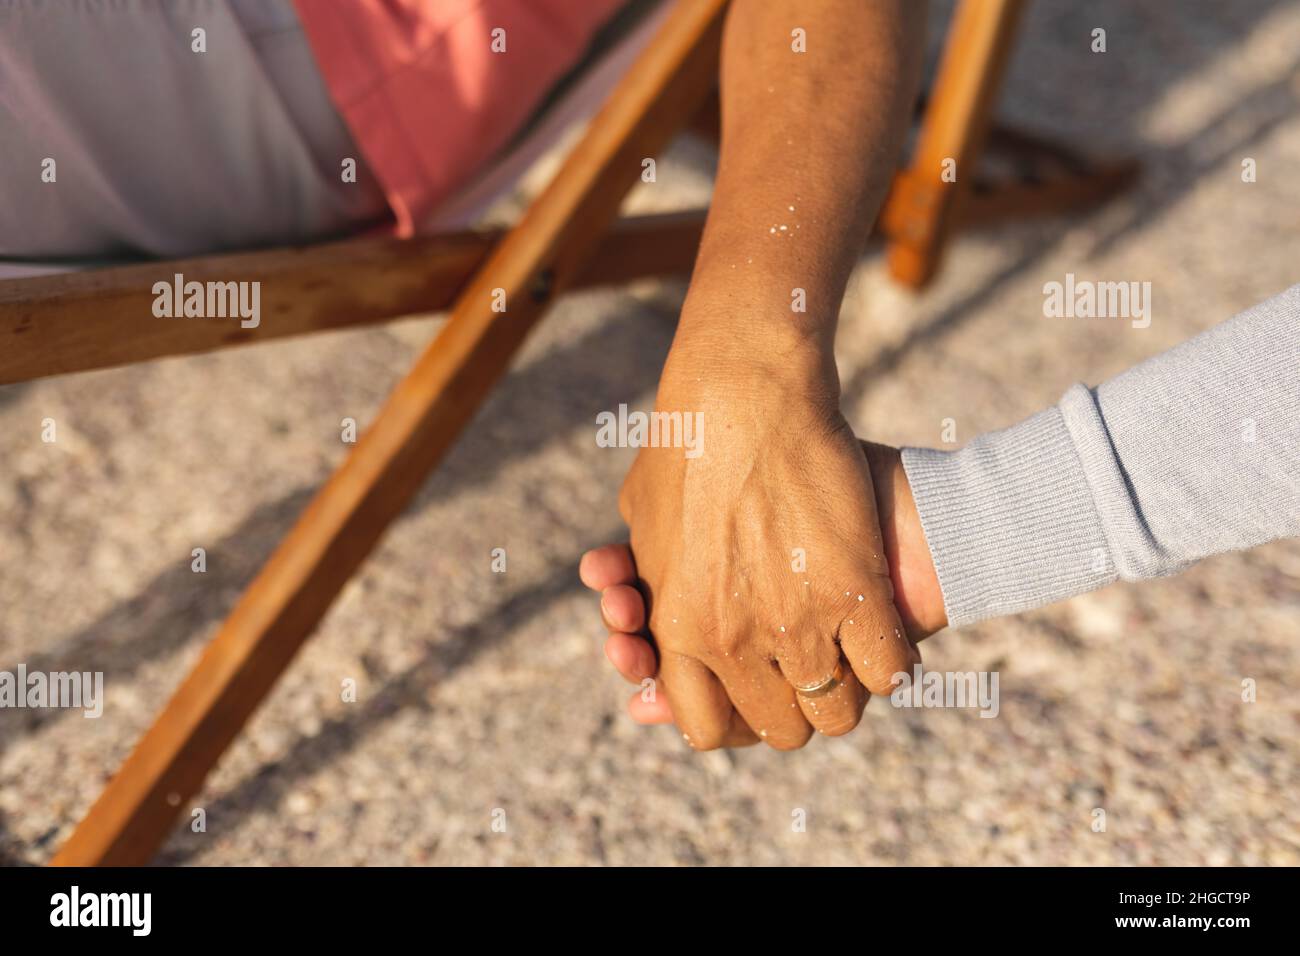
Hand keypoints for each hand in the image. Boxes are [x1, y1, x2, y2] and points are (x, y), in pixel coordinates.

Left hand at [598, 330, 932, 748]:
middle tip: (806, 670)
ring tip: (849, 656)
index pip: (704, 727)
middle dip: (793, 706)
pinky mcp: (855, 592)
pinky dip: (893, 664)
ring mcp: (796, 623)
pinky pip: (890, 673)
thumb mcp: (642, 517)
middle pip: (780, 729)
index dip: (733, 716)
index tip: (752, 691)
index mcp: (677, 630)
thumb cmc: (684, 441)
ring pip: (836, 714)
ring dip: (845, 692)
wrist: (742, 389)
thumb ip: (643, 577)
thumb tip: (635, 608)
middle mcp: (733, 641)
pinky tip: (887, 635)